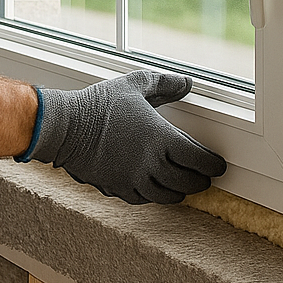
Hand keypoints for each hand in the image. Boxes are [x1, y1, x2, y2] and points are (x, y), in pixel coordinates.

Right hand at [19, 71, 227, 203]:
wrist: (65, 127)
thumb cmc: (99, 104)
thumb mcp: (134, 84)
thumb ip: (165, 83)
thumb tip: (188, 82)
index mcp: (162, 139)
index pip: (202, 161)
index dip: (215, 165)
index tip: (218, 165)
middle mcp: (153, 164)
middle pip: (191, 183)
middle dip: (200, 179)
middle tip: (202, 173)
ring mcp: (136, 181)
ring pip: (170, 197)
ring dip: (180, 190)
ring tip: (181, 182)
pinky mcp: (120, 190)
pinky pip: (146, 200)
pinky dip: (155, 194)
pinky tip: (153, 184)